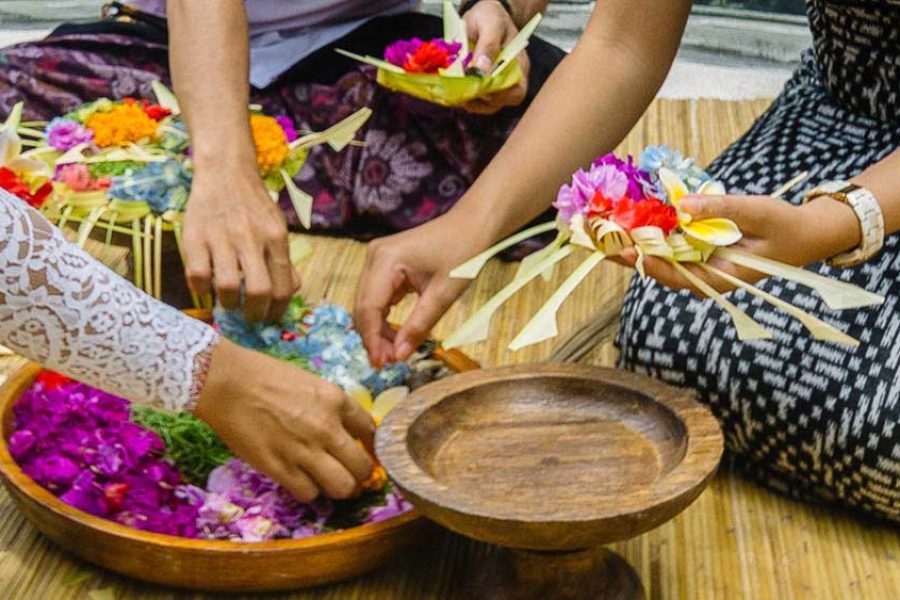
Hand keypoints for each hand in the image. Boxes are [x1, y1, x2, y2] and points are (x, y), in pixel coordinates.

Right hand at [182, 164, 298, 321]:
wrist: (225, 172)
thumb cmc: (254, 205)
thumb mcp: (277, 227)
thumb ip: (283, 260)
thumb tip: (290, 291)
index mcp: (276, 237)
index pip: (283, 287)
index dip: (277, 311)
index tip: (270, 318)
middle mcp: (251, 238)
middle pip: (258, 291)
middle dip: (254, 314)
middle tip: (249, 317)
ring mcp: (222, 237)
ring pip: (226, 287)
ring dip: (228, 303)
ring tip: (228, 301)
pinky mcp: (195, 236)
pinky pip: (197, 275)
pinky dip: (201, 289)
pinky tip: (206, 286)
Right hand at [194, 339, 375, 500]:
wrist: (227, 382)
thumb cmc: (265, 376)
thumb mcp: (310, 383)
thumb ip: (330, 407)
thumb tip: (344, 430)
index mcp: (337, 401)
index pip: (371, 432)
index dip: (371, 446)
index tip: (366, 452)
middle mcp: (327, 428)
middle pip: (361, 467)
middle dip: (359, 474)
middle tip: (349, 474)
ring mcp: (304, 450)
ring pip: (341, 487)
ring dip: (338, 488)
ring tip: (327, 482)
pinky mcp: (280, 468)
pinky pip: (309, 493)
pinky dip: (309, 491)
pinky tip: (301, 480)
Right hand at [354, 215, 487, 367]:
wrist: (471, 226)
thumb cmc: (462, 254)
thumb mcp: (443, 295)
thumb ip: (419, 326)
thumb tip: (400, 355)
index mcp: (386, 260)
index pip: (368, 307)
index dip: (372, 339)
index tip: (381, 364)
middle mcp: (374, 256)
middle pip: (362, 306)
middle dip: (373, 337)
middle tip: (387, 364)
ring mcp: (377, 258)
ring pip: (367, 303)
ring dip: (377, 329)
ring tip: (393, 353)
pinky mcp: (384, 264)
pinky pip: (376, 296)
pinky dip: (383, 317)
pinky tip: (394, 335)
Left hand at [461, 0, 529, 114]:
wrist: (484, 15)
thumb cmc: (490, 16)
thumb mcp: (490, 24)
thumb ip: (488, 45)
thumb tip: (480, 71)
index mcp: (519, 63)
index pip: (516, 90)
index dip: (498, 95)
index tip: (476, 88)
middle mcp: (512, 78)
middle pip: (502, 102)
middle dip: (480, 101)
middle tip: (461, 94)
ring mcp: (499, 84)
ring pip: (489, 106)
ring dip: (471, 103)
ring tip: (456, 95)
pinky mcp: (485, 86)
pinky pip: (479, 102)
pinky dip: (466, 100)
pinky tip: (456, 94)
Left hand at [618, 194, 860, 292]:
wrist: (807, 234)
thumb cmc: (785, 225)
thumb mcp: (756, 211)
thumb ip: (721, 208)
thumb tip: (681, 205)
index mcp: (721, 278)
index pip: (676, 276)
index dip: (648, 263)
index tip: (625, 250)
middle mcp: (707, 277)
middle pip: (661, 268)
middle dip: (632, 254)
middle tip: (601, 240)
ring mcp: (703, 265)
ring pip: (664, 258)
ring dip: (638, 244)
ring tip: (607, 230)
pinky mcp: (703, 253)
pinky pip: (674, 246)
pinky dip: (655, 234)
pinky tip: (634, 221)